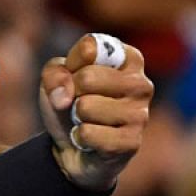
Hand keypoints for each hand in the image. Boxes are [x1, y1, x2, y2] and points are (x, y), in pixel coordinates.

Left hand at [39, 34, 154, 190]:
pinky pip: (88, 134)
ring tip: (86, 121)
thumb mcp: (55, 78)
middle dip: (71, 93)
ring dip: (76, 117)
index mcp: (128, 58)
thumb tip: (64, 97)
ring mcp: (140, 114)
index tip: (76, 76)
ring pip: (86, 107)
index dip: (70, 65)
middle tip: (79, 103)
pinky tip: (90, 140)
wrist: (72, 147)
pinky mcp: (132, 142)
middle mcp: (141, 83)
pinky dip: (79, 137)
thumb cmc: (70, 103)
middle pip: (87, 77)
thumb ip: (54, 73)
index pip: (90, 48)